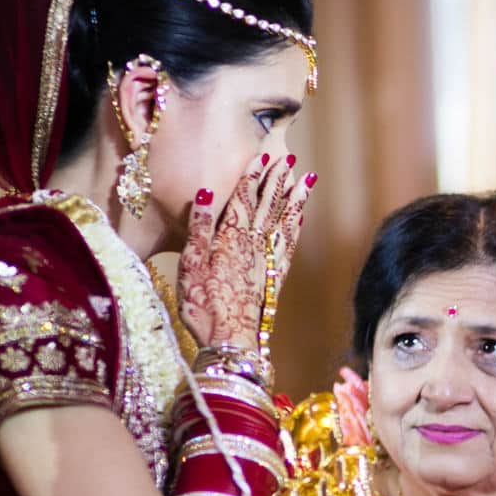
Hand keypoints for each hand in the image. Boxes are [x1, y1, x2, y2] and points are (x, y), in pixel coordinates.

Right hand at [178, 152, 313, 348]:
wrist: (231, 341)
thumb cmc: (204, 305)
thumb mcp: (190, 265)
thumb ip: (199, 228)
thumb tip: (206, 192)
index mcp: (230, 238)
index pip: (243, 199)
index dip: (252, 176)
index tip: (261, 155)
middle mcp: (254, 246)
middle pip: (268, 206)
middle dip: (277, 180)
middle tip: (289, 158)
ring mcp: (268, 262)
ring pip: (284, 222)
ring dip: (294, 199)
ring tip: (305, 180)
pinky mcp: (275, 279)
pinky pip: (289, 246)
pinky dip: (295, 228)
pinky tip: (300, 218)